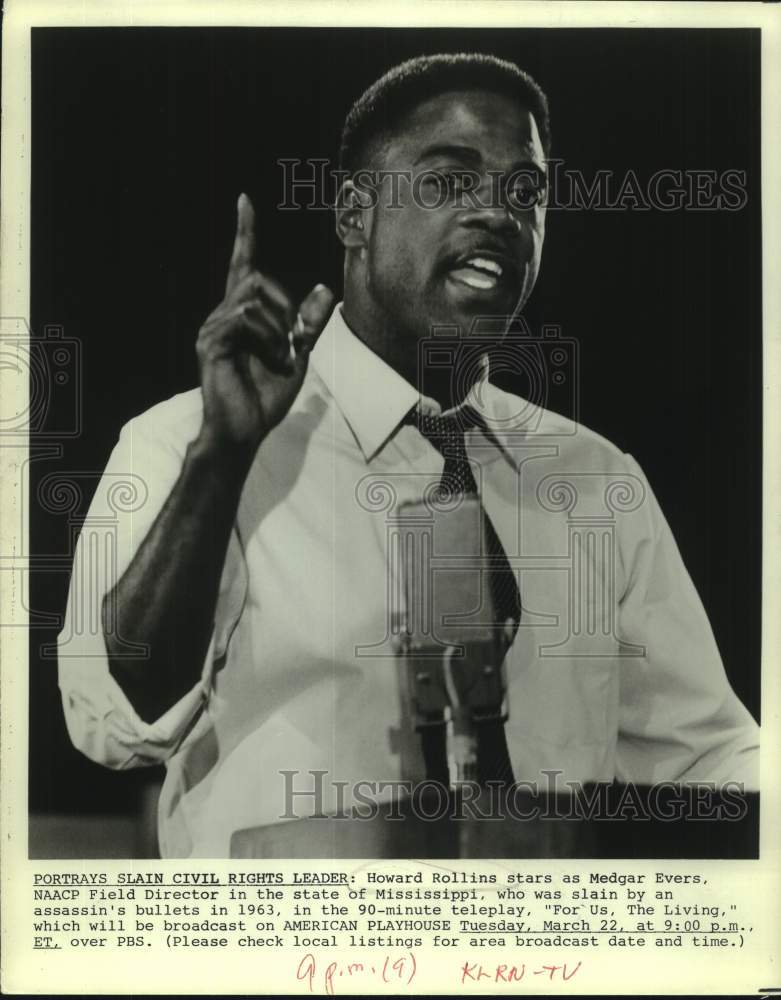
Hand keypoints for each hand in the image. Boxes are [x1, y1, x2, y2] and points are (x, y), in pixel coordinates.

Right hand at [195, 193, 333, 456]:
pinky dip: (267, 337)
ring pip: (254, 298)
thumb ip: (309, 323)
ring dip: (278, 329)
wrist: (246, 430)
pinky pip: (243, 318)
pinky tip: (270, 359)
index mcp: (242, 315)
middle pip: (258, 279)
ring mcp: (213, 328)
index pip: (243, 265)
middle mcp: (223, 315)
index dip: (245, 232)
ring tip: (278, 358)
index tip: (245, 200)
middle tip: (291, 343)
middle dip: (285, 307)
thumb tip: (326, 288)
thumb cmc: (267, 395)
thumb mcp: (299, 354)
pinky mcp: (210, 342)